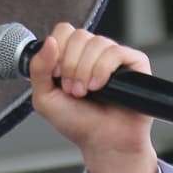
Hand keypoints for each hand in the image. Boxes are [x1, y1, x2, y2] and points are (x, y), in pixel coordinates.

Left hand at [28, 24, 158, 172]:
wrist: (103, 141)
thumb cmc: (77, 123)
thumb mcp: (45, 99)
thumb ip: (38, 69)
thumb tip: (49, 41)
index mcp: (72, 56)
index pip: (64, 31)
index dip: (58, 50)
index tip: (57, 75)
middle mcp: (93, 53)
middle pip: (79, 35)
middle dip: (70, 65)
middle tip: (73, 90)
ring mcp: (114, 56)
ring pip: (97, 42)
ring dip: (85, 70)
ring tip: (86, 92)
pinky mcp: (134, 62)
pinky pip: (115, 51)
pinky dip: (103, 69)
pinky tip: (100, 87)